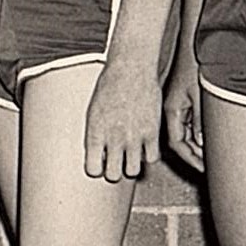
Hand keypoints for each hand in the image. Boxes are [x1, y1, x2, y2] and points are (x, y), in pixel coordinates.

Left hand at [83, 53, 162, 182]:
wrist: (131, 69)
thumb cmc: (110, 85)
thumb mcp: (93, 111)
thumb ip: (95, 134)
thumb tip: (97, 152)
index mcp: (96, 133)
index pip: (93, 169)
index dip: (96, 169)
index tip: (99, 164)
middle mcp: (115, 138)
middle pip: (113, 175)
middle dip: (113, 171)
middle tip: (115, 162)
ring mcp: (135, 137)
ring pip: (134, 171)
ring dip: (131, 165)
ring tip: (130, 155)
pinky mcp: (152, 132)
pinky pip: (152, 158)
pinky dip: (148, 155)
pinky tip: (144, 146)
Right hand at [160, 55, 204, 173]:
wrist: (195, 45)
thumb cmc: (195, 64)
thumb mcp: (201, 96)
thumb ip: (200, 120)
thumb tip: (200, 142)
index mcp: (171, 110)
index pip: (177, 143)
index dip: (190, 158)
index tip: (202, 168)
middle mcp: (172, 110)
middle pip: (180, 141)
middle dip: (195, 155)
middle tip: (210, 164)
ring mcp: (177, 105)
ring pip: (185, 133)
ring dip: (197, 144)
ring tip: (212, 153)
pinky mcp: (184, 100)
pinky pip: (189, 123)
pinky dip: (199, 133)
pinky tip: (210, 136)